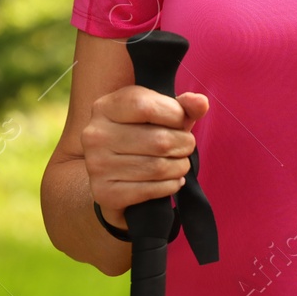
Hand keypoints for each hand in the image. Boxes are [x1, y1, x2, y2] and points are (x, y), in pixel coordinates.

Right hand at [82, 85, 208, 229]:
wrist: (111, 176)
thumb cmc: (140, 137)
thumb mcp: (158, 114)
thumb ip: (183, 106)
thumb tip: (200, 102)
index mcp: (105, 107)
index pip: (146, 106)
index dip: (175, 115)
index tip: (181, 122)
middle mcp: (95, 135)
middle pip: (158, 140)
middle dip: (184, 144)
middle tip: (186, 147)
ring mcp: (96, 165)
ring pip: (158, 167)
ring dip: (180, 167)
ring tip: (181, 164)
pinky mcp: (104, 193)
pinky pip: (151, 190)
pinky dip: (170, 185)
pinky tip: (172, 180)